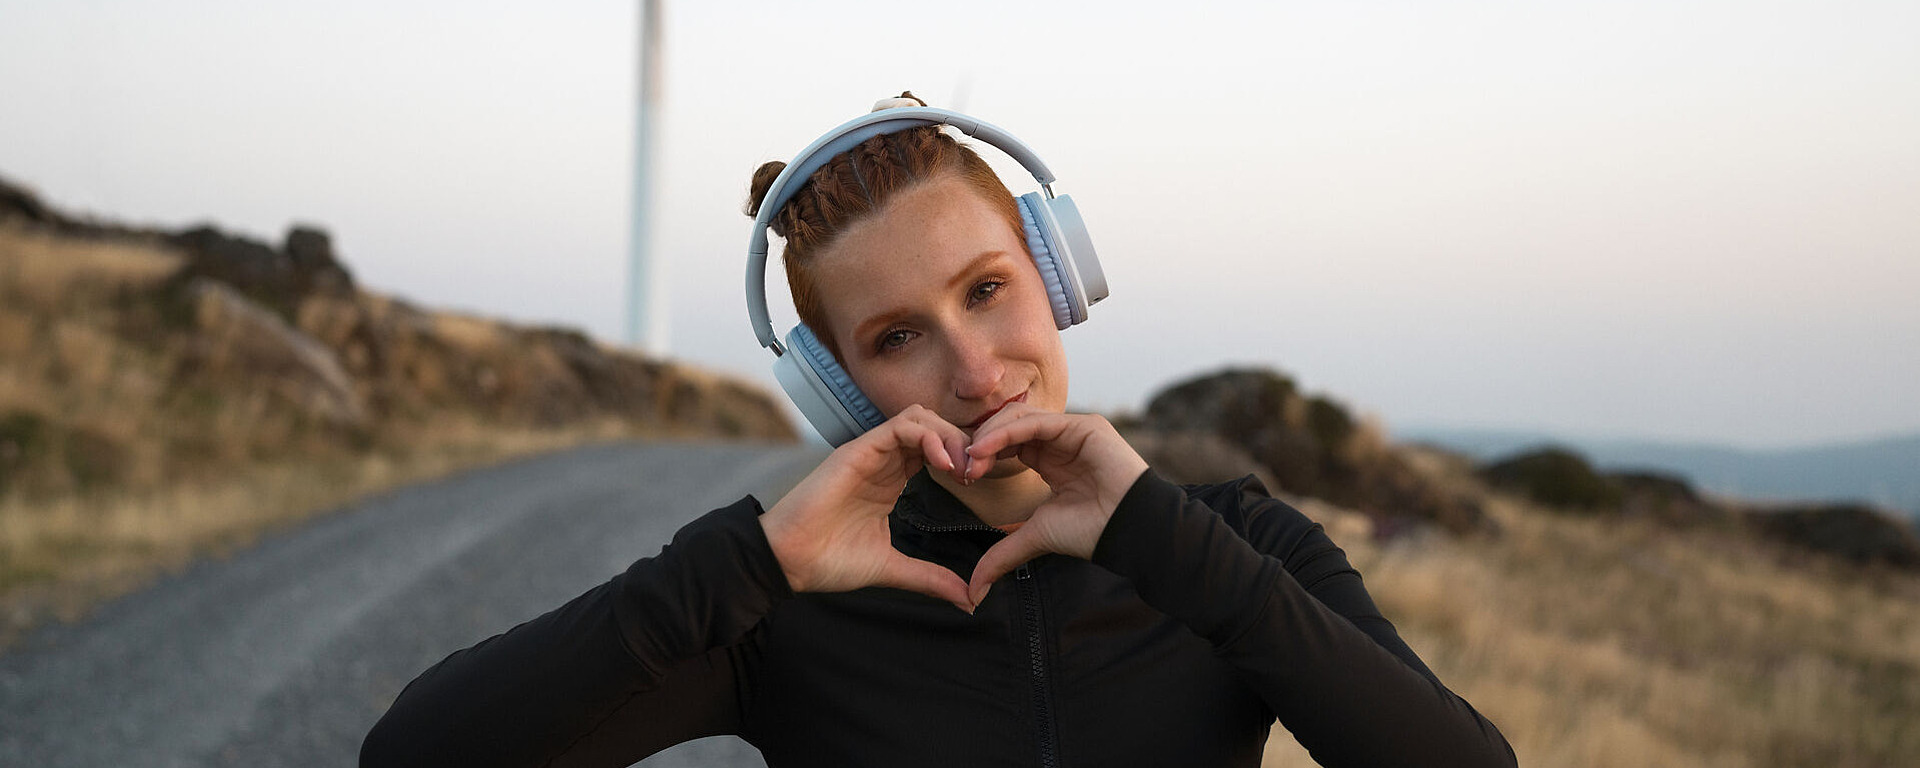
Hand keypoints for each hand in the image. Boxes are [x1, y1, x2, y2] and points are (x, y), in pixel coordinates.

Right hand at [760, 405, 974, 611]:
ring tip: (962, 468)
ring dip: (949, 436)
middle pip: (934, 427)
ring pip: (920, 417)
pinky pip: (901, 425)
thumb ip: (930, 578)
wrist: (788, 561)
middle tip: (977, 474)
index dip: (963, 459)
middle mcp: (883, 461)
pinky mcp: (859, 451)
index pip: (936, 449)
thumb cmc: (829, 561)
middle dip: (963, 444)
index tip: (979, 485)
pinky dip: (928, 437)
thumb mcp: (892, 568)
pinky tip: (942, 464)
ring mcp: (871, 453)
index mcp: (892, 480)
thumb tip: (969, 600)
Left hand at [960, 403, 1150, 605]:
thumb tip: (974, 591)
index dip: (984, 454)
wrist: (1128, 533)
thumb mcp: (1036, 537)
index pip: (1008, 442)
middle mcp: (1061, 440)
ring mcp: (1074, 430)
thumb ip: (1003, 554)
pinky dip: (1006, 432)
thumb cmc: (1091, 533)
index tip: (965, 478)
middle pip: (1010, 424)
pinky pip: (1037, 421)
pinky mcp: (1085, 427)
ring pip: (1020, 417)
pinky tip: (985, 449)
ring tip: (972, 459)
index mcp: (1052, 460)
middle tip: (964, 469)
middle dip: (982, 443)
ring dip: (989, 435)